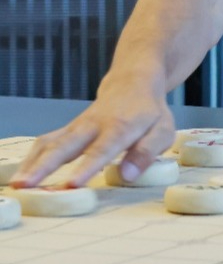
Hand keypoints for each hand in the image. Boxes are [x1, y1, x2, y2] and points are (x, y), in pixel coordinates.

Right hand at [10, 72, 175, 187]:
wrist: (133, 79)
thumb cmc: (150, 111)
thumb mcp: (162, 130)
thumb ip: (146, 152)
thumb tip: (126, 175)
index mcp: (120, 127)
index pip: (102, 149)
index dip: (87, 167)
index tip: (71, 184)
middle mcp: (95, 124)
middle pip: (67, 144)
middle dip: (46, 165)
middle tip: (27, 185)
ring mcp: (79, 125)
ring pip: (52, 141)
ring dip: (33, 162)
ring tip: (19, 184)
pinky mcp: (69, 128)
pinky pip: (48, 141)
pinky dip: (33, 157)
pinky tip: (23, 174)